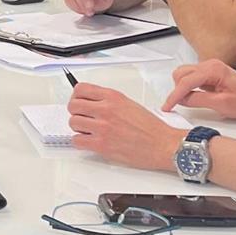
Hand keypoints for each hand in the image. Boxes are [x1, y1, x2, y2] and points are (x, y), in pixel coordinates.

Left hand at [66, 83, 184, 171]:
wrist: (162, 144)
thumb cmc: (150, 128)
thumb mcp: (129, 104)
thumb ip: (108, 101)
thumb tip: (90, 102)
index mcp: (113, 97)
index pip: (80, 89)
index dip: (76, 97)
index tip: (79, 102)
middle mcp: (106, 110)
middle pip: (73, 106)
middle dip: (76, 113)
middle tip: (83, 118)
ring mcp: (103, 127)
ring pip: (73, 123)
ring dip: (78, 128)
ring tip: (89, 131)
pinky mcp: (101, 144)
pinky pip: (77, 140)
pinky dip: (81, 142)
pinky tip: (90, 141)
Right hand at [161, 59, 235, 121]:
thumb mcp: (221, 105)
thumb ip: (198, 100)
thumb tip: (181, 100)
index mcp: (214, 70)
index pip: (186, 82)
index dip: (174, 96)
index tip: (167, 107)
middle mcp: (210, 64)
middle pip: (181, 74)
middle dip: (177, 90)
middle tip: (177, 106)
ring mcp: (210, 67)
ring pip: (184, 75)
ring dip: (182, 88)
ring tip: (189, 102)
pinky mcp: (210, 73)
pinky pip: (192, 77)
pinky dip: (188, 87)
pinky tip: (194, 97)